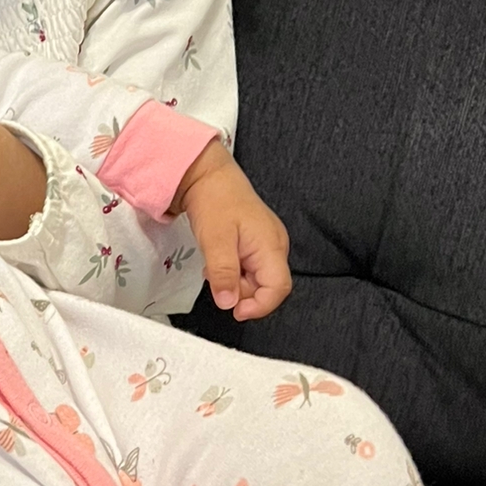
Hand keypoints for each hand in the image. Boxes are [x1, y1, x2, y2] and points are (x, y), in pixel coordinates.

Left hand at [171, 142, 292, 320]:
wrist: (207, 175)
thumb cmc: (214, 200)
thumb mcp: (215, 240)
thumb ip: (223, 273)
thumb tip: (228, 303)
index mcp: (271, 245)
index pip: (279, 288)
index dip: (259, 306)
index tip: (235, 310)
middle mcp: (275, 245)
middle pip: (267, 286)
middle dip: (242, 291)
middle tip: (217, 278)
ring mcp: (267, 243)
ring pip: (257, 278)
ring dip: (235, 281)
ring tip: (215, 265)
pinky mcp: (257, 241)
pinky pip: (250, 267)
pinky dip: (234, 271)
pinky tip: (219, 260)